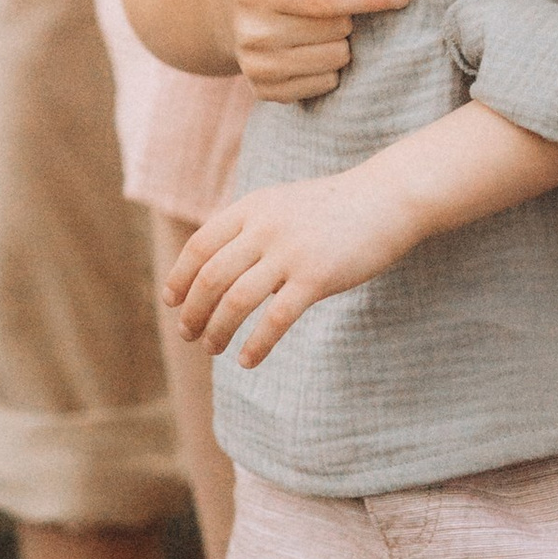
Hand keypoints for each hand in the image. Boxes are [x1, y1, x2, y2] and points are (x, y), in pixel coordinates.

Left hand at [165, 168, 413, 366]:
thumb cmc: (333, 207)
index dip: (180, 277)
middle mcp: (264, 228)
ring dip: (217, 330)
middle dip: (193, 311)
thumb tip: (219, 265)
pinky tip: (247, 360)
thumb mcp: (282, 205)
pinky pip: (275, 319)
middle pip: (211, 277)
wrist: (386, 198)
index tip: (171, 301)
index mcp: (252, 208)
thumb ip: (251, 228)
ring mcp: (290, 252)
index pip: (200, 246)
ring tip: (212, 348)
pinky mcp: (316, 277)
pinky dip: (256, 344)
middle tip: (187, 334)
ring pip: (236, 300)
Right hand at [229, 0, 409, 99]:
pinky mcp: (265, 90)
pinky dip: (329, 68)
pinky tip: (313, 49)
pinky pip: (323, 85)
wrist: (224, 8)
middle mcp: (252, 32)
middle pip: (335, 32)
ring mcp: (256, 66)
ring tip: (323, 27)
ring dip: (340, 43)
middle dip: (347, 17)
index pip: (325, 0)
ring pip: (333, 62)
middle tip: (334, 7)